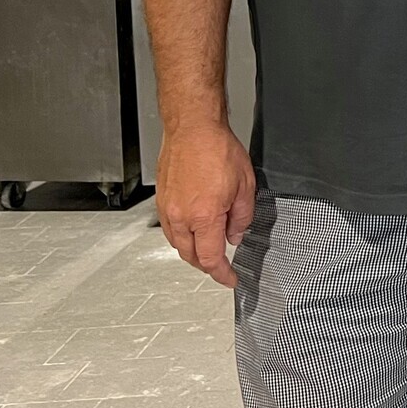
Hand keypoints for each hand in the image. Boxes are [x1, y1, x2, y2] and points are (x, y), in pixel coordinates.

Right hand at [156, 120, 255, 287]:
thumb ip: (241, 217)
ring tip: (208, 248)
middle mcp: (181, 216)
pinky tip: (193, 230)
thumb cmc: (217, 149)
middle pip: (190, 256)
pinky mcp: (161, 200)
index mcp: (204, 216)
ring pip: (177, 243)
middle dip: (207, 265)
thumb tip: (235, 235)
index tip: (230, 279)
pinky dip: (182, 236)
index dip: (222, 274)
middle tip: (222, 266)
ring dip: (193, 251)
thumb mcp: (245, 186)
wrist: (192, 128)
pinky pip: (170, 228)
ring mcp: (167, 209)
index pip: (211, 259)